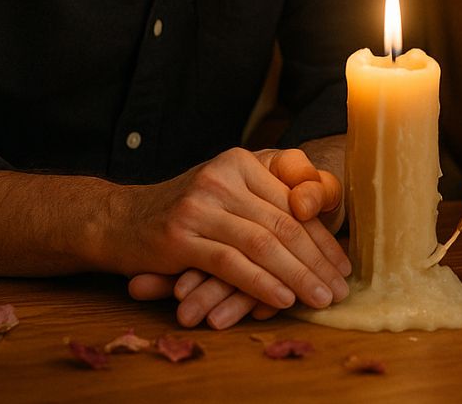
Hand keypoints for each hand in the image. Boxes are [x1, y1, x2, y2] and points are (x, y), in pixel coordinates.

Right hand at [111, 147, 347, 319]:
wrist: (118, 220)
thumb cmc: (185, 210)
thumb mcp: (229, 191)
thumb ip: (269, 195)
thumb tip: (322, 210)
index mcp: (242, 162)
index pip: (294, 203)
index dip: (322, 237)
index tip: (344, 266)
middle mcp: (223, 176)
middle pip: (284, 224)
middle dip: (317, 261)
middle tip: (340, 289)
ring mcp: (200, 204)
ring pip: (263, 244)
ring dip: (298, 276)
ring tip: (321, 299)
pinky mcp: (180, 236)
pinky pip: (232, 263)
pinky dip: (262, 284)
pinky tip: (283, 300)